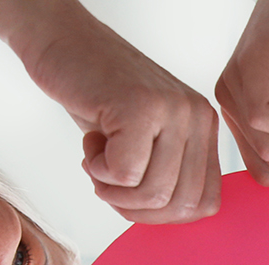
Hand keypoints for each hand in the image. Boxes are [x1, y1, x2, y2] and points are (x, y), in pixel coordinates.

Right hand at [20, 8, 221, 222]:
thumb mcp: (146, 142)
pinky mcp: (140, 107)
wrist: (63, 42)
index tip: (132, 194)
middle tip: (108, 180)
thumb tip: (173, 219)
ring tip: (98, 158)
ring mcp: (172, 110)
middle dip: (136, 208)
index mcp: (204, 129)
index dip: (163, 215)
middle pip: (181, 206)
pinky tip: (91, 141)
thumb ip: (168, 176)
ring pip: (154, 194)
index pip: (206, 204)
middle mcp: (197, 117)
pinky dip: (98, 170)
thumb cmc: (98, 97)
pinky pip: (125, 174)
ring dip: (113, 189)